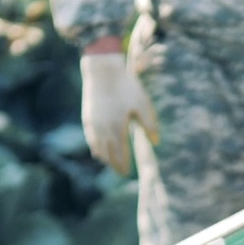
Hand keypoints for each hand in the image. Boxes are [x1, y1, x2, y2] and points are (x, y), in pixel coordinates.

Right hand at [79, 51, 159, 176]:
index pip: (121, 154)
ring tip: (111, 164)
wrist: (102, 70)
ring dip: (105, 158)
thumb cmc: (126, 86)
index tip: (128, 174)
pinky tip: (98, 152)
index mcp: (118, 128)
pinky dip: (95, 148)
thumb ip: (150, 125)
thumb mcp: (143, 104)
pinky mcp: (87, 118)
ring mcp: (93, 125)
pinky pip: (90, 139)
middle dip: (115, 165)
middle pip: (108, 155)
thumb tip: (156, 142)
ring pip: (98, 149)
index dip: (124, 165)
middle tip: (121, 172)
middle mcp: (103, 130)